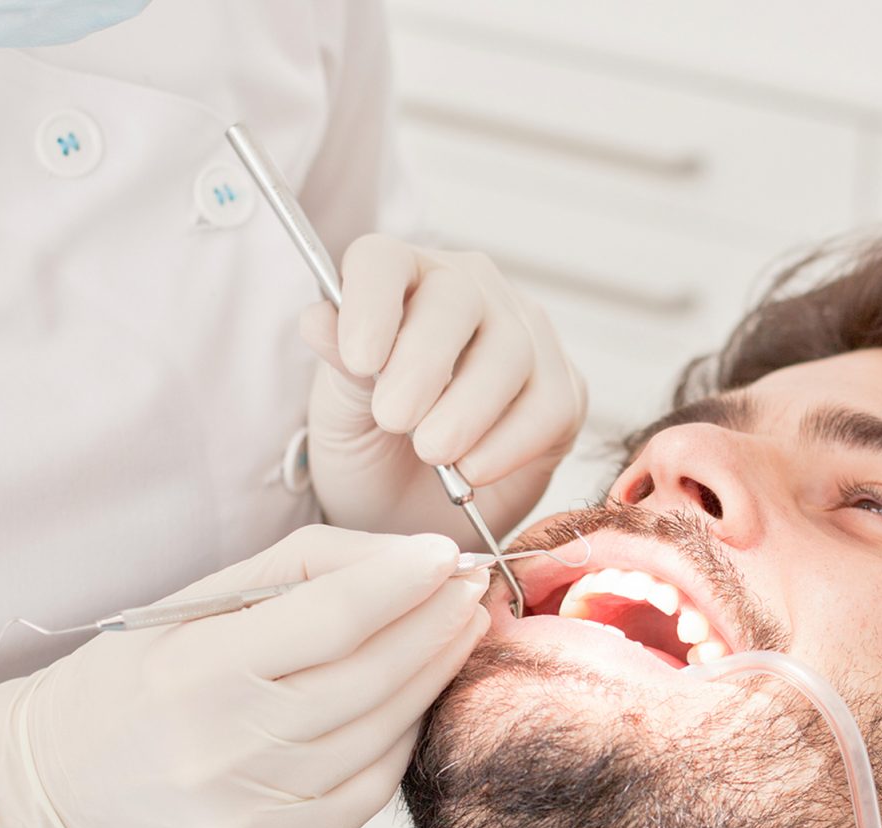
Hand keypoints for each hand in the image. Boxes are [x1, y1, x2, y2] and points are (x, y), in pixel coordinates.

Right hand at [0, 526, 488, 827]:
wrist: (61, 785)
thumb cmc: (140, 675)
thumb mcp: (201, 599)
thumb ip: (307, 569)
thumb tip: (413, 560)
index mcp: (194, 674)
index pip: (330, 622)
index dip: (401, 584)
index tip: (447, 553)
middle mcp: (221, 755)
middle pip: (370, 681)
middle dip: (435, 626)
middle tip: (471, 588)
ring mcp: (249, 821)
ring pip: (382, 739)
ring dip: (434, 678)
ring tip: (458, 630)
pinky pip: (369, 794)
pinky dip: (401, 741)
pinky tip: (411, 701)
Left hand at [300, 234, 586, 543]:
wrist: (410, 512)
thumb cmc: (371, 449)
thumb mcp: (339, 414)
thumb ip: (338, 367)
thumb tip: (318, 319)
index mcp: (400, 281)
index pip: (383, 260)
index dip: (371, 302)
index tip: (360, 359)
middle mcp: (469, 292)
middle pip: (455, 300)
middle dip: (423, 364)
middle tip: (395, 419)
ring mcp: (524, 335)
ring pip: (509, 352)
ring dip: (466, 410)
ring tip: (432, 453)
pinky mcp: (563, 390)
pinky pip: (547, 406)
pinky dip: (507, 444)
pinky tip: (472, 470)